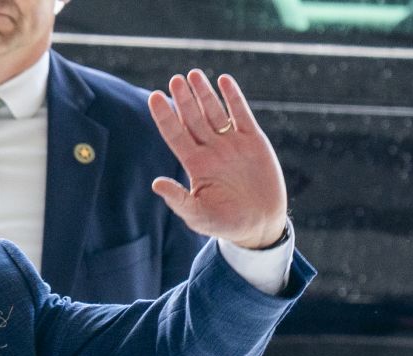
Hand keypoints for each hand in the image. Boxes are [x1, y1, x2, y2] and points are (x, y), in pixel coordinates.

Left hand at [147, 71, 288, 249]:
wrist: (259, 224)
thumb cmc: (224, 223)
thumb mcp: (197, 214)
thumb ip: (177, 199)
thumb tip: (156, 183)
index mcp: (194, 165)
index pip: (175, 135)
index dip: (165, 116)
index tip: (154, 97)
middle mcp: (210, 150)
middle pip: (193, 118)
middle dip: (183, 99)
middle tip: (174, 79)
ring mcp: (231, 143)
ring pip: (214, 112)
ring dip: (204, 93)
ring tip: (193, 74)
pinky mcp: (253, 140)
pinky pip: (241, 114)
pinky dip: (233, 97)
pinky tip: (224, 81)